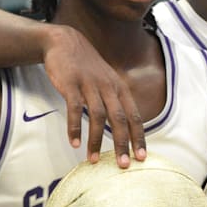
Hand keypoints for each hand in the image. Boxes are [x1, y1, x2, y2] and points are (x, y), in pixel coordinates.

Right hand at [41, 24, 145, 165]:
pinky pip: (75, 109)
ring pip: (97, 116)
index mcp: (120, 88)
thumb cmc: (87, 67)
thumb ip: (115, 102)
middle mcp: (108, 87)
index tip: (142, 157)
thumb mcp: (107, 81)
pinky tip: (74, 143)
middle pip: (119, 119)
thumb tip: (125, 129)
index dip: (139, 137)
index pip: (134, 116)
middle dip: (123, 143)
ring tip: (94, 160)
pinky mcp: (71, 84)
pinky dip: (75, 127)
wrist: (64, 42)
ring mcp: (90, 85)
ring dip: (96, 140)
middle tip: (124, 165)